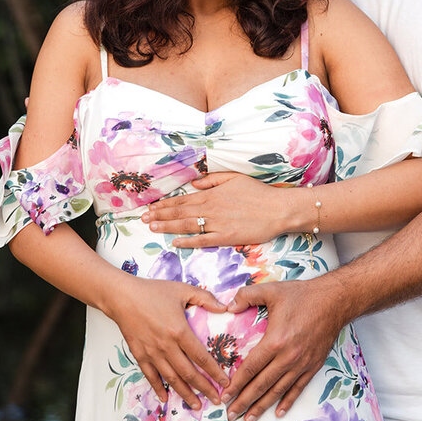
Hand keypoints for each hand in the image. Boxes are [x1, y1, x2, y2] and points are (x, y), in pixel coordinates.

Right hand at [104, 275, 230, 408]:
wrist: (122, 296)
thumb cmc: (152, 291)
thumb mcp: (182, 290)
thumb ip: (205, 298)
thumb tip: (225, 307)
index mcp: (179, 331)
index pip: (201, 357)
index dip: (215, 372)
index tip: (225, 382)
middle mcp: (167, 346)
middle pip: (189, 373)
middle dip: (204, 388)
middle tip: (216, 399)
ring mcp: (152, 353)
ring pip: (171, 378)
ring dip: (185, 393)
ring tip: (196, 405)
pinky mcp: (139, 354)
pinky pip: (150, 376)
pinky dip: (158, 388)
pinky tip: (166, 398)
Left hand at [143, 172, 301, 246]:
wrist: (278, 209)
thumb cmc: (258, 192)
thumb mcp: (234, 178)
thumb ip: (212, 180)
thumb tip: (193, 182)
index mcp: (212, 194)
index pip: (182, 199)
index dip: (165, 204)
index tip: (151, 208)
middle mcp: (211, 208)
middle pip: (180, 212)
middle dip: (160, 215)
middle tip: (143, 219)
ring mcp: (217, 223)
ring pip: (186, 225)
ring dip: (167, 226)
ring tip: (152, 227)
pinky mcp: (226, 237)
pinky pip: (202, 240)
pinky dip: (187, 241)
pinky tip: (175, 242)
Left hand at [221, 277, 349, 420]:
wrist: (334, 301)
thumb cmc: (303, 296)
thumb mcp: (271, 290)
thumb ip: (246, 296)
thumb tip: (228, 306)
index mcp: (275, 341)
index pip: (251, 368)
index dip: (236, 384)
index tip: (225, 394)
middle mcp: (288, 357)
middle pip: (261, 385)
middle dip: (244, 401)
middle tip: (231, 414)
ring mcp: (301, 364)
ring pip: (278, 391)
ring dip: (262, 406)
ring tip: (249, 419)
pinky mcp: (313, 366)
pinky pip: (297, 388)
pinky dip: (287, 401)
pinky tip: (278, 412)